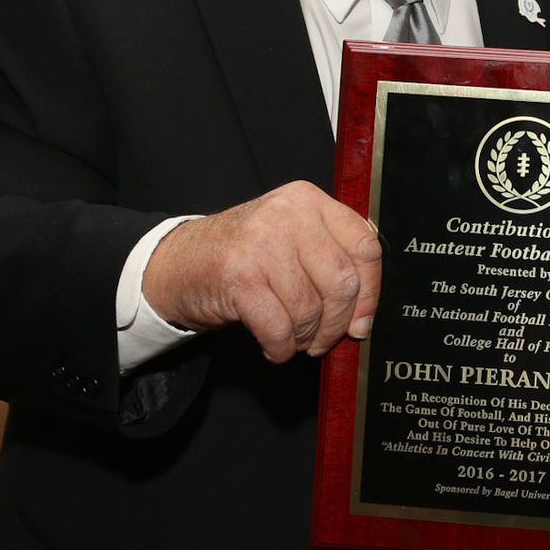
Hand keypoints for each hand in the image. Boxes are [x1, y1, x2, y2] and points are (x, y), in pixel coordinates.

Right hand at [142, 182, 381, 363]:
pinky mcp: (239, 277)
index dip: (371, 292)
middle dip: (337, 324)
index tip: (362, 320)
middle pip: (343, 283)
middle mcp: (288, 214)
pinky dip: (281, 348)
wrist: (177, 263)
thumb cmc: (243, 257)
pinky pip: (280, 328)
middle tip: (323, 339)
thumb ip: (330, 260)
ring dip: (306, 338)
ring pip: (311, 310)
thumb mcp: (290, 238)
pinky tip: (274, 346)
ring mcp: (262, 243)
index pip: (365, 246)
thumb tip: (364, 316)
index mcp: (309, 200)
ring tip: (294, 339)